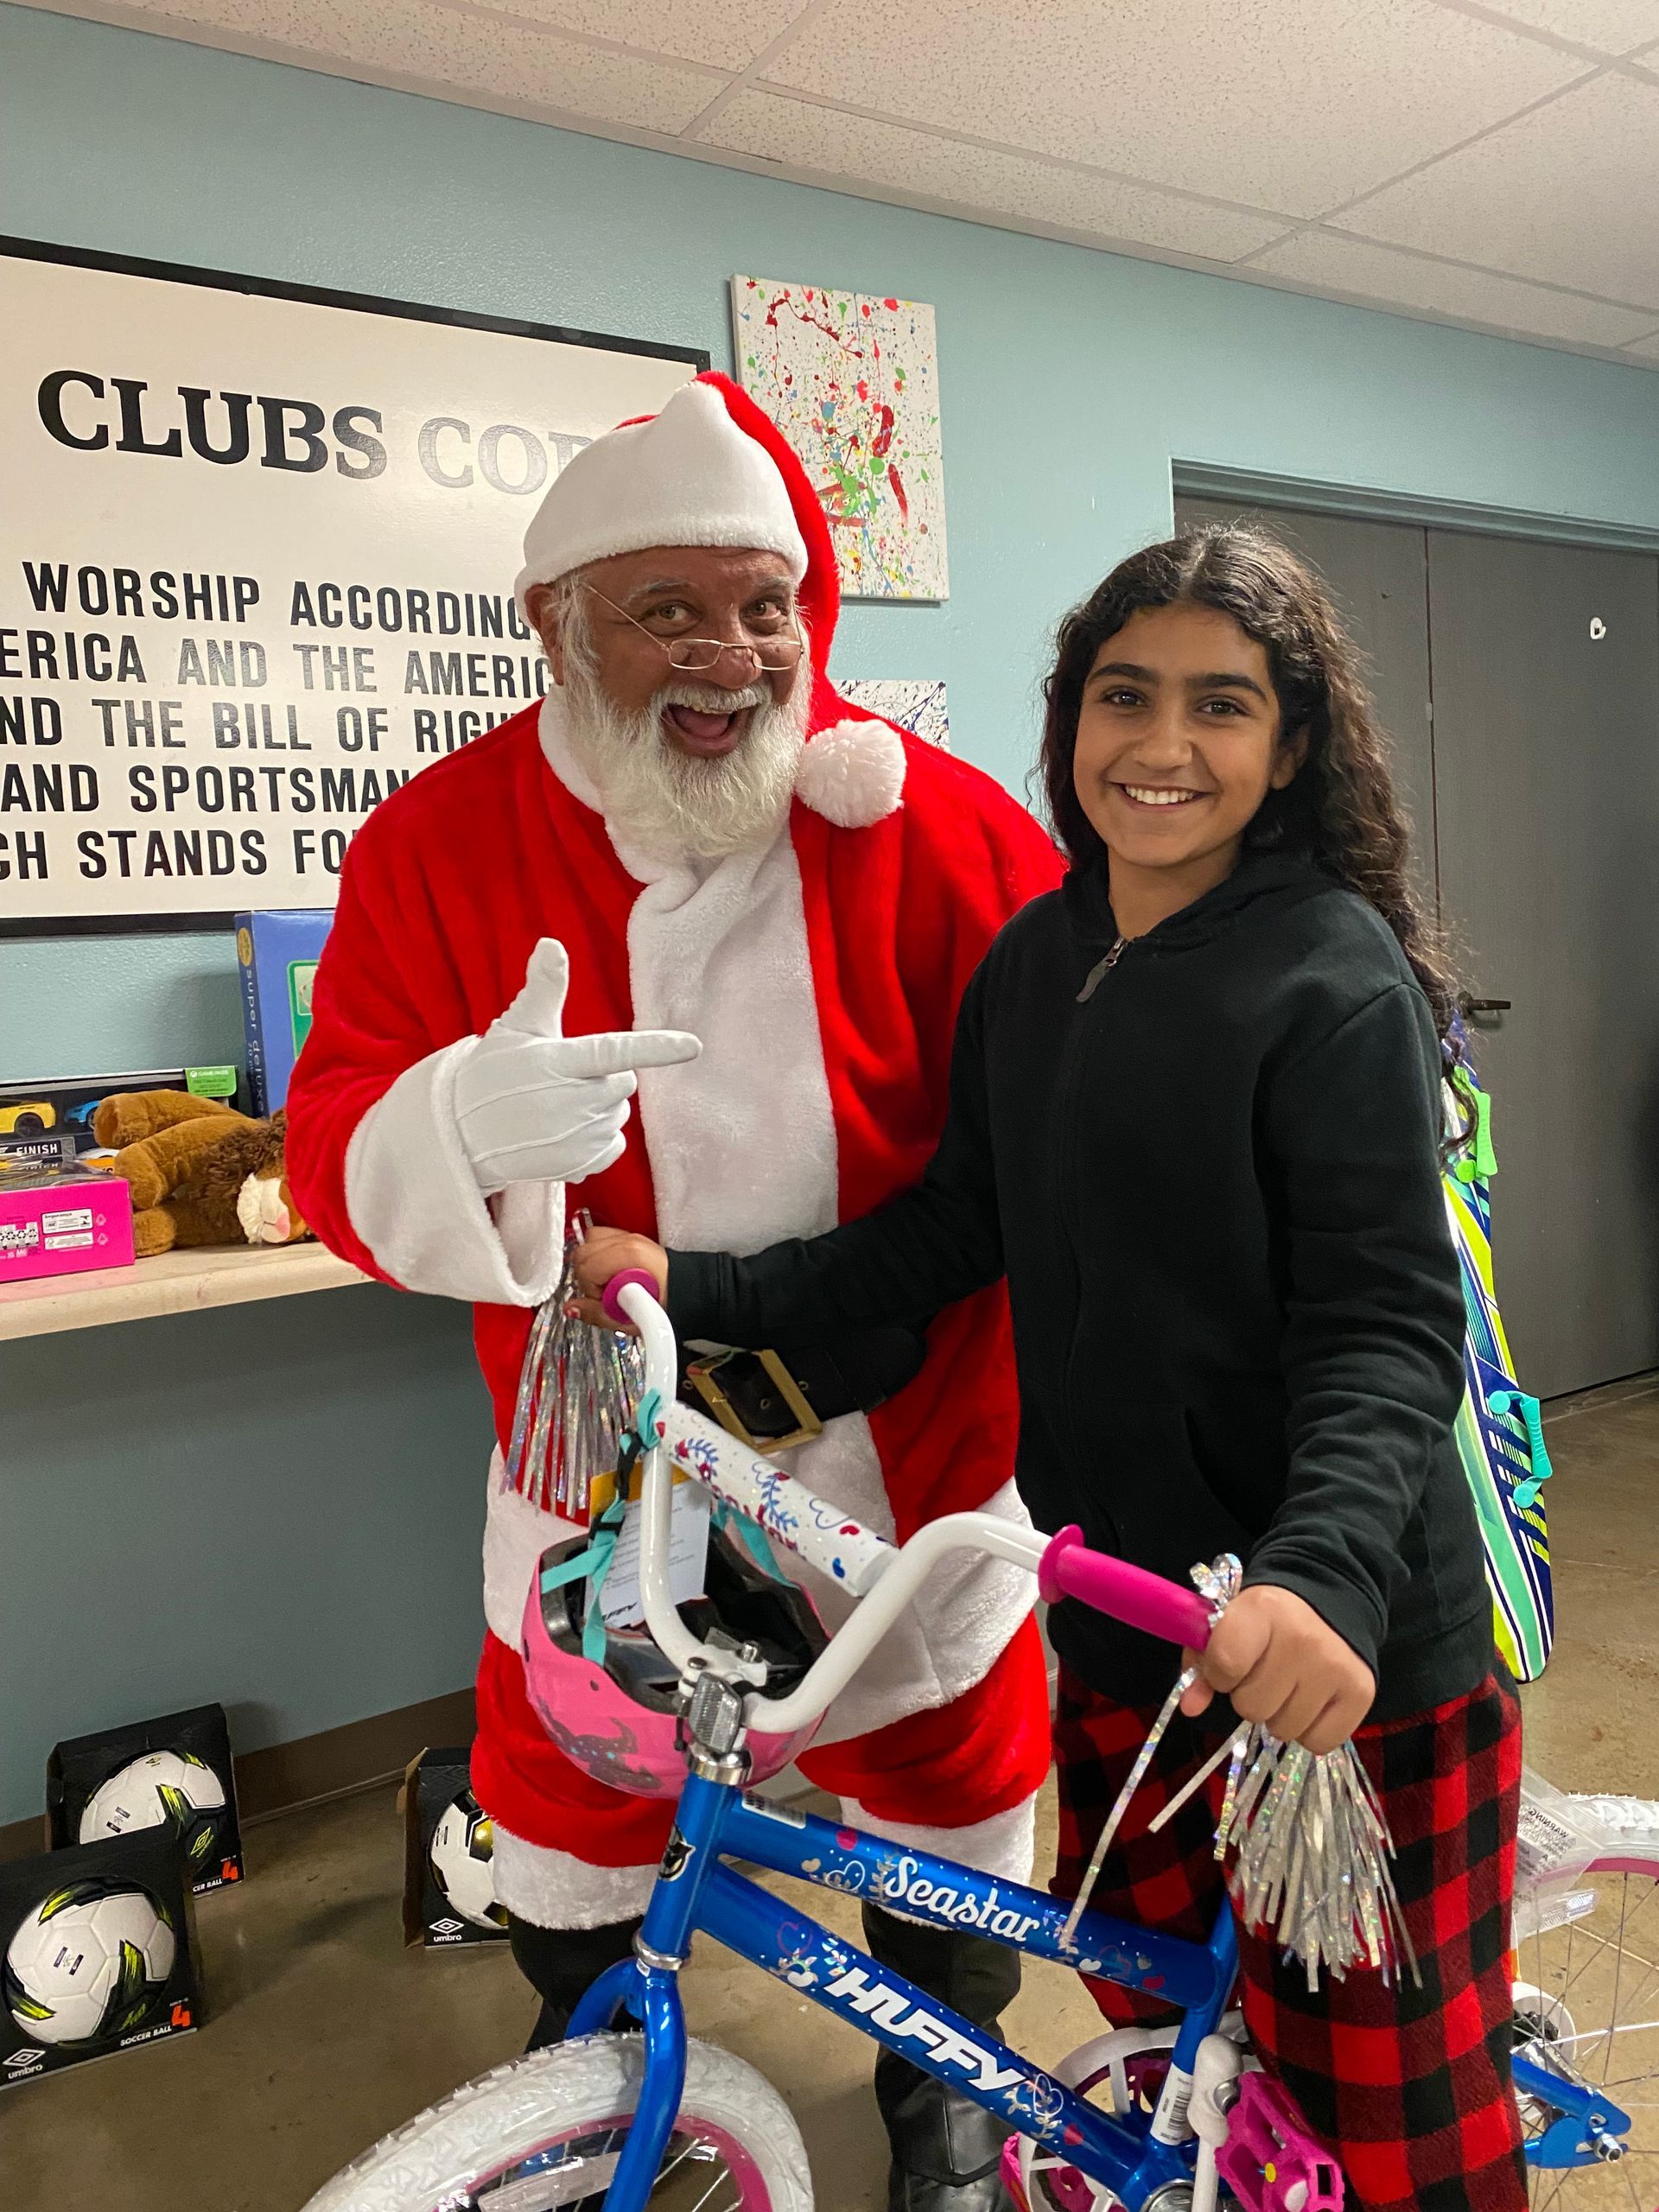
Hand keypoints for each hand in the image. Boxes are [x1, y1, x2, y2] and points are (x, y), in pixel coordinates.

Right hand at [453, 940, 699, 1196]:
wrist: (462, 1135)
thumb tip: (552, 944)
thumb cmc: (491, 1074)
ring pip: (619, 1114)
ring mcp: (575, 1137)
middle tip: (564, 1079)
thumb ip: (544, 988)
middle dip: (605, 1077)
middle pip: (625, 1082)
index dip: (657, 1048)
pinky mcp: (577, 1165)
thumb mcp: (516, 1027)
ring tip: (558, 1107)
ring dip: (599, 1108)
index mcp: (560, 1062)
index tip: (694, 1046)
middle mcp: (571, 1102)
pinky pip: (613, 1146)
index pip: (616, 1051)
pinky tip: (565, 1133)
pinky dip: (598, 1139)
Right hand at [570, 1227, 667, 1327]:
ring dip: (591, 1263)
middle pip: (582, 1252)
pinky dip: (598, 1253)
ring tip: (607, 1281)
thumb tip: (571, 1308)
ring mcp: (629, 1236)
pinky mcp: (629, 1236)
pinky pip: (599, 1238)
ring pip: (588, 1242)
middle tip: (603, 1293)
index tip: (604, 1301)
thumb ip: (596, 1313)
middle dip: (586, 1277)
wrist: (684, 1291)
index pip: (585, 1269)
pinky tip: (610, 1270)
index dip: (590, 1291)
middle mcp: (627, 1240)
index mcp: (627, 1256)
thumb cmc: (662, 1304)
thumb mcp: (628, 1319)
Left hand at [1181, 1584, 1374, 1754]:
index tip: (1228, 1667)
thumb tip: (1190, 1708)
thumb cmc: (1266, 1620)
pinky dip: (1310, 1730)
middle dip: (1249, 1696)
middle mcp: (1301, 1639)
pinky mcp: (1361, 1693)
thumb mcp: (1227, 1626)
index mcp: (1261, 1612)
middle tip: (1263, 1674)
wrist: (1329, 1601)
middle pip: (1251, 1706)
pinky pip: (1319, 1743)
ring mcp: (1334, 1667)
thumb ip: (1200, 1665)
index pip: (1224, 1664)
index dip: (1218, 1675)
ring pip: (1283, 1730)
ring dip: (1279, 1715)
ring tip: (1289, 1686)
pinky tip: (1312, 1701)